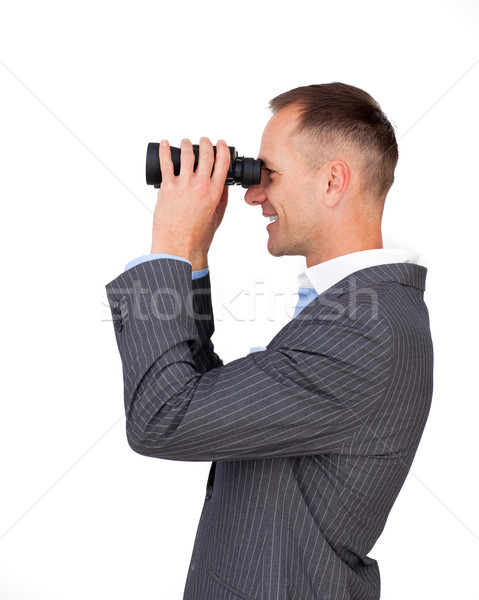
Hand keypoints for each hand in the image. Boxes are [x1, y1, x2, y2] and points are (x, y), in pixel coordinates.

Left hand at [151, 137, 230, 266]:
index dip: (221, 149)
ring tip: (186, 142)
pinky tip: (164, 144)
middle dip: (205, 143)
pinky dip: (164, 151)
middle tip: (203, 140)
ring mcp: (183, 185)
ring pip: (187, 155)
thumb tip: (223, 182)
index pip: (222, 162)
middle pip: (206, 155)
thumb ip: (222, 197)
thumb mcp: (217, 215)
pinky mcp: (167, 187)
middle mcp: (200, 185)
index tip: (220, 143)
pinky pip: (166, 163)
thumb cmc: (197, 234)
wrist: (179, 243)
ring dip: (187, 145)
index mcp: (214, 192)